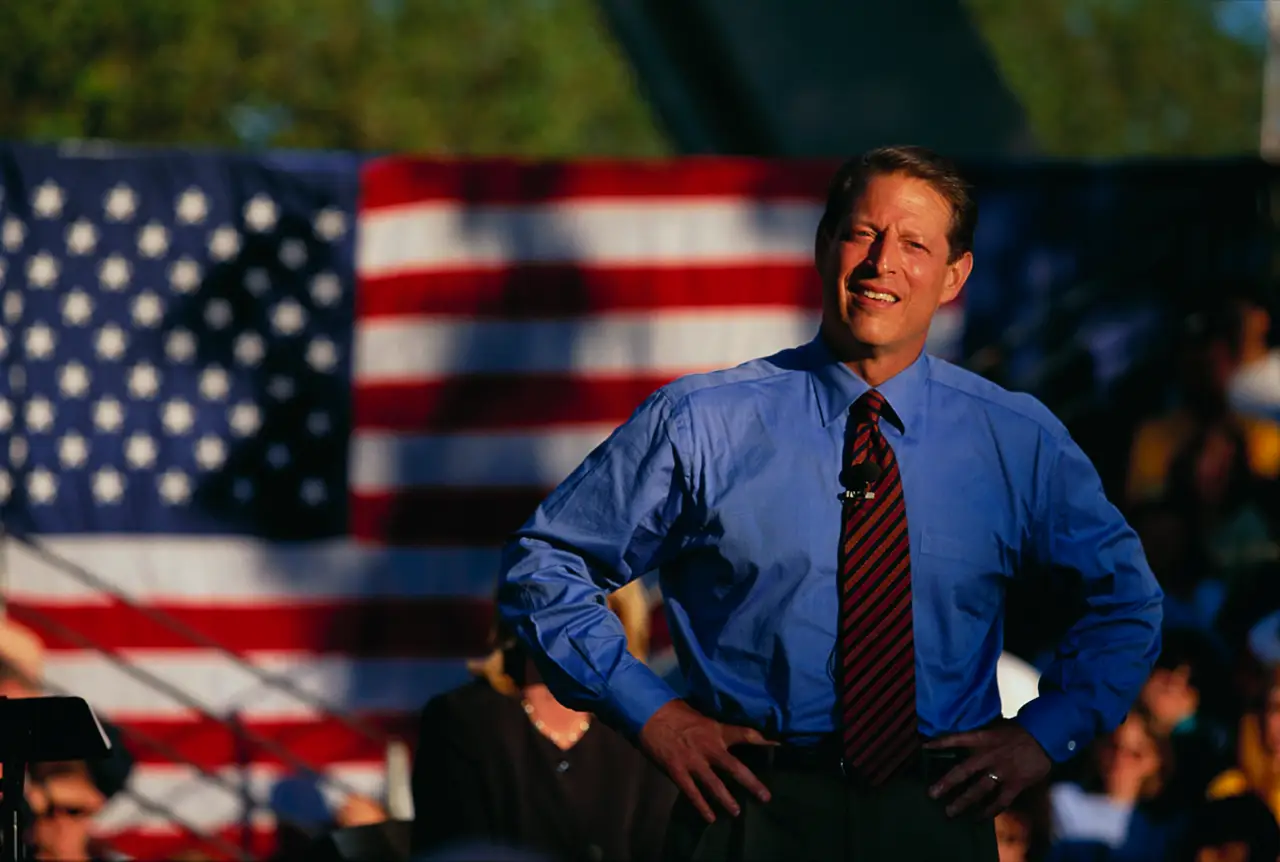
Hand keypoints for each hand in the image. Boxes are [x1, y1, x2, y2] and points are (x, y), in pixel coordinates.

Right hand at [637, 699, 775, 823]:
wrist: (649, 714)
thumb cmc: (675, 712)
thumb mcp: (701, 715)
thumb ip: (715, 728)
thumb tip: (728, 734)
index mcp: (716, 730)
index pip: (745, 734)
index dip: (763, 740)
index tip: (779, 745)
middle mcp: (709, 747)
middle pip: (735, 768)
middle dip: (751, 783)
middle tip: (765, 797)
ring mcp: (693, 761)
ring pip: (714, 784)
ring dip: (727, 799)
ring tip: (736, 812)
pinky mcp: (678, 770)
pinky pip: (692, 792)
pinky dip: (701, 806)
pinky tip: (710, 817)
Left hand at [924, 720, 1051, 818]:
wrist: (1045, 735)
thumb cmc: (1019, 731)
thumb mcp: (997, 727)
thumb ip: (981, 736)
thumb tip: (963, 741)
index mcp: (984, 738)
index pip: (957, 738)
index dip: (941, 742)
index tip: (924, 747)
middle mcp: (990, 755)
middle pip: (963, 771)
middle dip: (946, 783)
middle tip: (932, 794)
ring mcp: (1003, 771)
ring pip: (979, 790)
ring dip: (963, 802)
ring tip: (950, 812)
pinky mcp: (1016, 783)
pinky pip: (1000, 801)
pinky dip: (989, 811)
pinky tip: (978, 818)